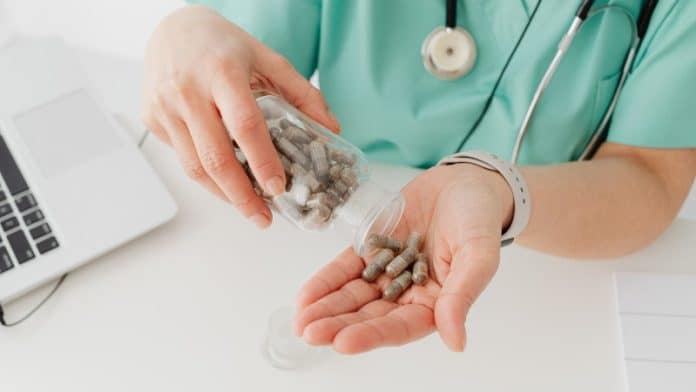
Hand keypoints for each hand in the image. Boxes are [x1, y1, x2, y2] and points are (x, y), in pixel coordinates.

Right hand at [142, 5, 338, 227]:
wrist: (172, 28)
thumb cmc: (223, 46)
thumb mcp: (268, 58)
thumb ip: (302, 93)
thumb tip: (331, 130)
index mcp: (223, 72)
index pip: (245, 125)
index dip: (262, 161)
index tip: (277, 188)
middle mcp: (188, 90)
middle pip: (215, 157)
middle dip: (241, 197)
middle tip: (263, 218)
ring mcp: (164, 106)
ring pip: (193, 167)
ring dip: (223, 195)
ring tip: (248, 208)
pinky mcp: (151, 118)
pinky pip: (181, 158)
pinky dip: (205, 177)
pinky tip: (225, 183)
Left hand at [294, 165, 513, 352]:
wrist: (465, 183)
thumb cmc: (479, 220)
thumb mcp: (479, 255)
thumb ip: (462, 295)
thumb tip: (456, 342)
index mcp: (436, 303)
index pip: (400, 327)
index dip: (371, 335)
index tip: (342, 343)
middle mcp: (408, 293)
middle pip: (369, 315)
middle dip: (338, 325)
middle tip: (308, 333)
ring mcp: (388, 272)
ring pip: (353, 295)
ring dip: (326, 308)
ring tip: (300, 320)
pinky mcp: (372, 249)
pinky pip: (346, 268)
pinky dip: (326, 281)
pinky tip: (305, 295)